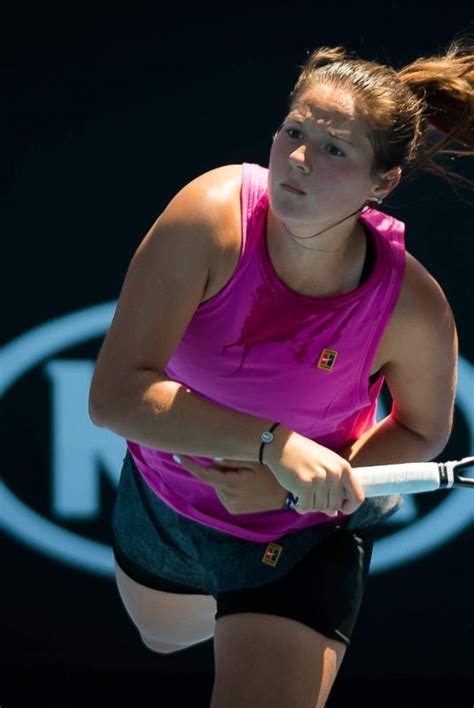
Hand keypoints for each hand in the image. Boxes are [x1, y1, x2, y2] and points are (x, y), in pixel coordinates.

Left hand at [173, 456, 287, 514]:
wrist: (287, 494)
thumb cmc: (272, 473)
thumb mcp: (254, 460)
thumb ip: (232, 458)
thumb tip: (213, 458)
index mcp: (231, 484)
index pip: (205, 473)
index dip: (189, 464)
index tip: (177, 455)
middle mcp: (228, 498)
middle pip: (214, 476)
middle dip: (221, 468)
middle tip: (241, 466)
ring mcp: (231, 506)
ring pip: (219, 484)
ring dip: (226, 478)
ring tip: (247, 477)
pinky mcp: (234, 510)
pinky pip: (225, 492)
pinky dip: (230, 486)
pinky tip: (246, 485)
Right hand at [264, 429, 364, 515]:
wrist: (281, 445)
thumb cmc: (303, 455)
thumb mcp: (326, 463)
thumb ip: (334, 485)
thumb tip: (333, 513)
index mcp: (344, 467)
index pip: (358, 497)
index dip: (350, 507)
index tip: (340, 509)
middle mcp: (335, 473)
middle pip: (335, 506)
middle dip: (323, 506)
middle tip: (311, 496)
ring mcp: (320, 479)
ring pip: (320, 508)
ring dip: (310, 504)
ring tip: (302, 492)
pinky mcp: (305, 485)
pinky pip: (306, 507)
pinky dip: (300, 507)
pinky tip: (295, 498)